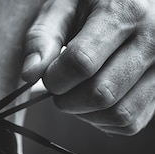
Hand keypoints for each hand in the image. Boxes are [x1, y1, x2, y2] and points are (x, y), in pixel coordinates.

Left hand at [22, 0, 154, 134]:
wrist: (135, 2)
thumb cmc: (94, 2)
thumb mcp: (63, 5)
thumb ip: (43, 37)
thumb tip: (30, 74)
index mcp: (124, 12)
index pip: (81, 63)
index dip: (54, 78)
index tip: (48, 74)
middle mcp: (152, 39)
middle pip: (100, 93)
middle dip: (67, 99)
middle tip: (61, 85)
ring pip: (118, 114)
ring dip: (85, 113)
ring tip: (77, 91)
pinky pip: (130, 123)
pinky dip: (104, 120)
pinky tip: (94, 101)